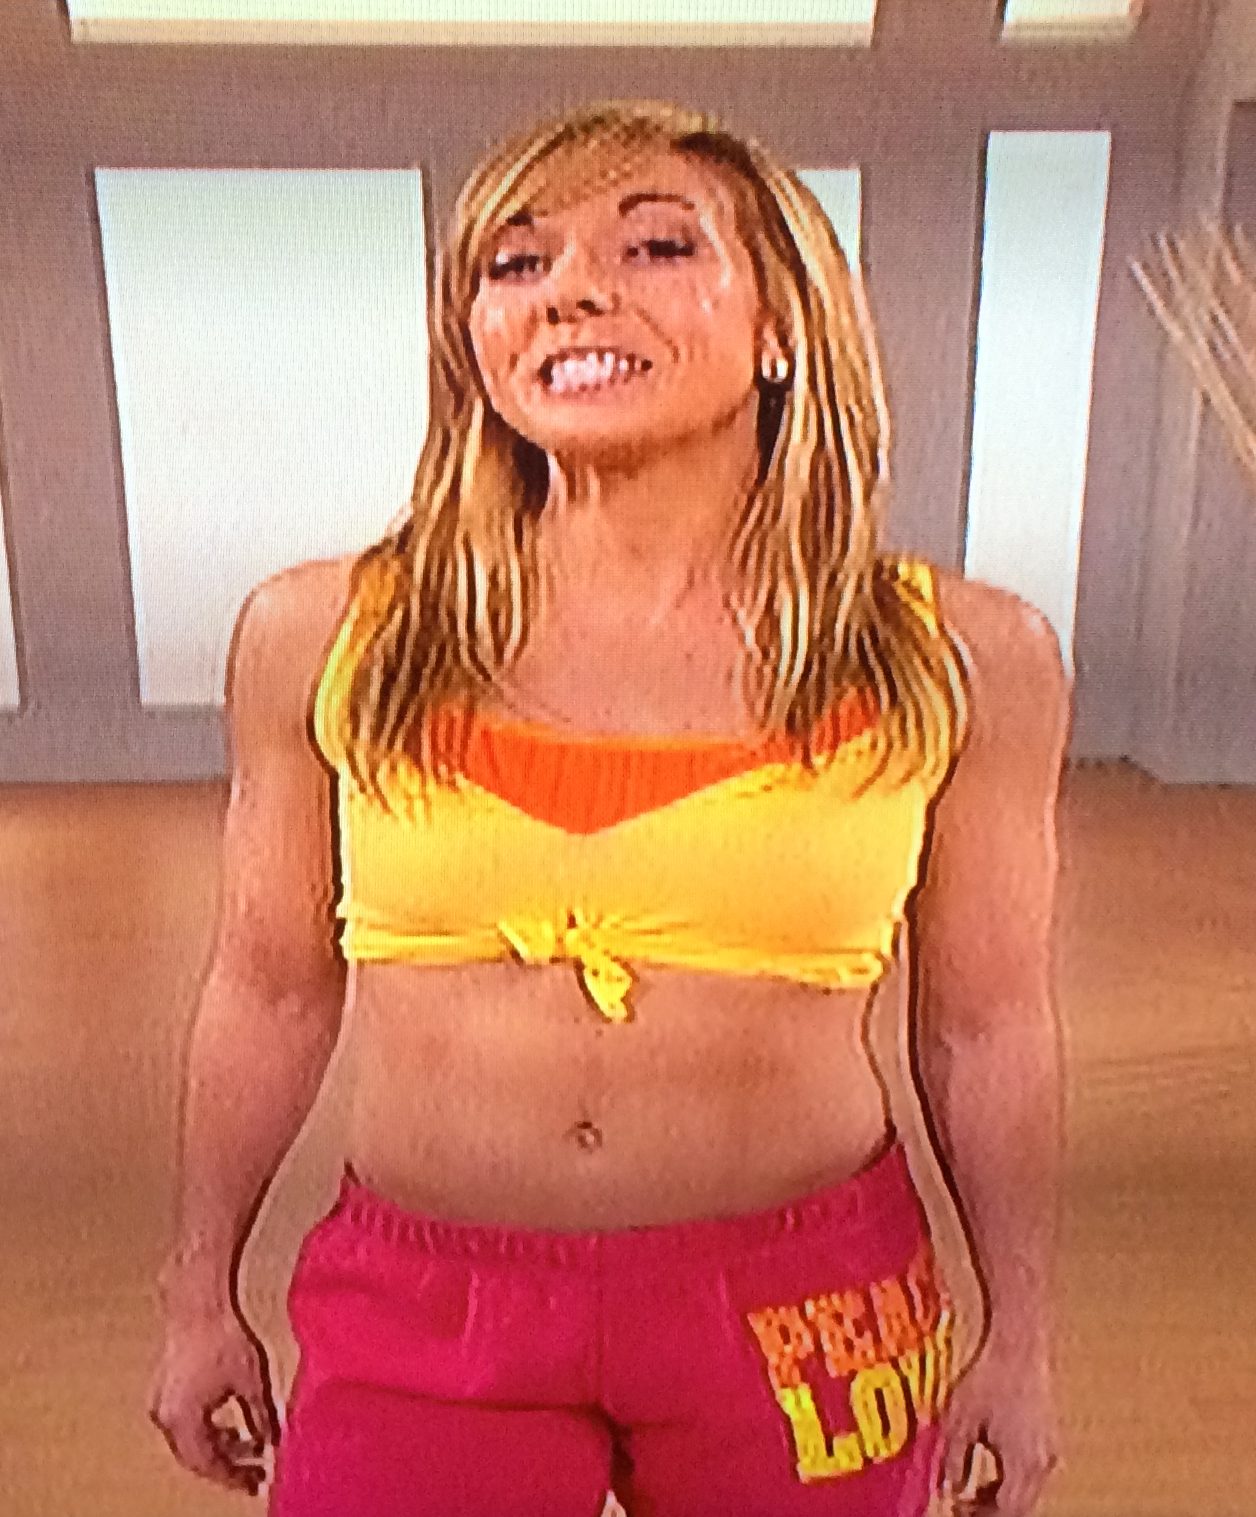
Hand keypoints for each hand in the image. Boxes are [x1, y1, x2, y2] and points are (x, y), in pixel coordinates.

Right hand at [149, 1304, 280, 1497]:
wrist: (199, 1302)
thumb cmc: (223, 1336)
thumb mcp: (252, 1382)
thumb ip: (262, 1417)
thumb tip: (273, 1442)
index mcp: (184, 1421)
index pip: (209, 1464)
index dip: (234, 1476)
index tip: (256, 1483)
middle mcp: (165, 1417)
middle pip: (196, 1457)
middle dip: (227, 1465)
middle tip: (254, 1472)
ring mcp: (161, 1402)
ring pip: (190, 1441)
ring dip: (218, 1447)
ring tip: (248, 1446)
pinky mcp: (165, 1387)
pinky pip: (185, 1423)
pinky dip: (208, 1429)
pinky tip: (231, 1424)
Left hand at [935, 1328, 1060, 1515]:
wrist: (1017, 1340)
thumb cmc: (990, 1374)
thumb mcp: (958, 1420)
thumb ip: (952, 1460)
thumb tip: (946, 1488)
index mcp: (1023, 1465)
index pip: (1005, 1512)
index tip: (957, 1514)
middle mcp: (1041, 1461)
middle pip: (1017, 1505)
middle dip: (989, 1511)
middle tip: (962, 1508)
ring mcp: (1047, 1446)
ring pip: (1024, 1489)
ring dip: (997, 1495)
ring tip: (968, 1490)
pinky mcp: (1045, 1432)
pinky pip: (1027, 1468)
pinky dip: (1006, 1476)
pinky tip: (985, 1462)